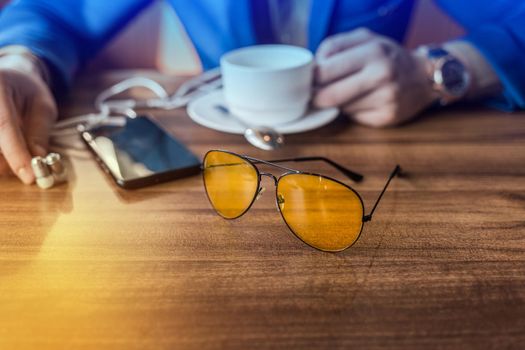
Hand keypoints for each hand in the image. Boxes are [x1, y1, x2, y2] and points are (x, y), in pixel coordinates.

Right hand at [0, 68, 56, 183]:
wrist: (10, 79)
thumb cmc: (29, 91)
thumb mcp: (43, 107)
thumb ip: (38, 131)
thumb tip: (37, 159)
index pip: (4, 126)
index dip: (16, 154)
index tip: (29, 176)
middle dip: (8, 163)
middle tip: (30, 173)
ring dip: (4, 162)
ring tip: (21, 161)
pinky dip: (1, 159)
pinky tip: (9, 157)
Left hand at [314, 28, 436, 126]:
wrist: (423, 76)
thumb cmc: (387, 56)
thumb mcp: (364, 39)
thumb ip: (334, 47)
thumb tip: (311, 70)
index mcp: (373, 51)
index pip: (325, 71)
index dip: (312, 78)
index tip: (310, 80)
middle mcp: (382, 75)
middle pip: (329, 96)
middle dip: (318, 96)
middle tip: (317, 93)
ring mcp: (386, 98)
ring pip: (340, 108)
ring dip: (338, 104)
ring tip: (350, 92)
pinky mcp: (387, 117)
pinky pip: (354, 118)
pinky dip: (352, 112)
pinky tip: (363, 102)